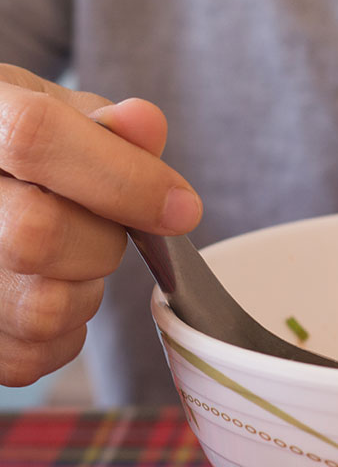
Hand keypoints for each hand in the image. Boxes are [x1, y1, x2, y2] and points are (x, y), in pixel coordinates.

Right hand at [0, 65, 201, 386]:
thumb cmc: (25, 143)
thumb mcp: (57, 109)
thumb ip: (106, 122)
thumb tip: (145, 126)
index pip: (36, 139)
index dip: (122, 176)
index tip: (183, 208)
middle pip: (37, 233)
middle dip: (103, 239)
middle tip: (107, 227)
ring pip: (41, 308)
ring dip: (86, 291)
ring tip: (76, 260)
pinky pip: (29, 357)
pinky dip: (65, 334)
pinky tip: (57, 291)